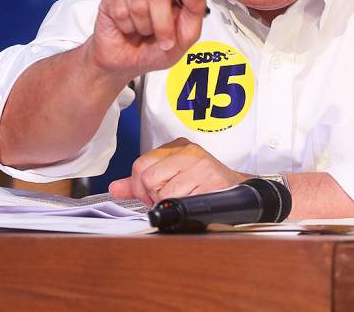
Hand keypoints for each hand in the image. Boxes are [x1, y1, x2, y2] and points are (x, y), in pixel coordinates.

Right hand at [86, 0, 216, 80]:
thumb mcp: (185, 38)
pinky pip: (124, 10)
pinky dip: (127, 27)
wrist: (124, 62)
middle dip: (163, 26)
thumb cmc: (158, 48)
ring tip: (140, 31)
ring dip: (144, 28)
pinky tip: (125, 27)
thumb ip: (194, 13)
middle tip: (159, 38)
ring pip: (143, 5)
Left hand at [108, 138, 249, 204]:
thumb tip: (115, 187)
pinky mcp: (210, 179)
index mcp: (176, 146)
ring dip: (170, 204)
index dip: (142, 187)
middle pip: (147, 178)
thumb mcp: (171, 178)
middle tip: (171, 199)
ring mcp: (200, 164)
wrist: (238, 192)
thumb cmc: (205, 186)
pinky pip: (180, 200)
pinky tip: (195, 201)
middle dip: (154, 196)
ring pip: (162, 192)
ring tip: (186, 199)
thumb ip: (140, 182)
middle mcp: (188, 151)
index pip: (140, 165)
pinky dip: (183, 208)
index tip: (154, 193)